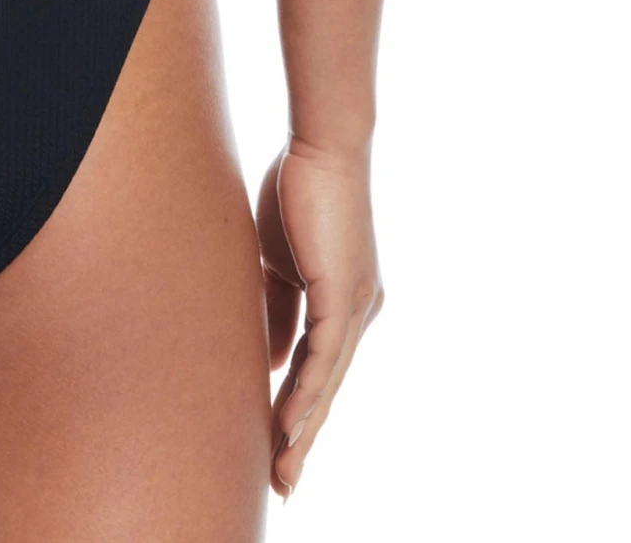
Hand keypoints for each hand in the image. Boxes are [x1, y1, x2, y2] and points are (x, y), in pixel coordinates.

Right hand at [257, 140, 383, 497]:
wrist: (321, 147)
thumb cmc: (299, 192)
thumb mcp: (281, 262)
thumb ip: (279, 311)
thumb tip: (271, 362)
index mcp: (345, 303)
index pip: (316, 368)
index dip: (296, 410)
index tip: (275, 448)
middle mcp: (359, 312)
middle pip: (328, 389)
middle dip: (303, 438)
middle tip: (284, 484)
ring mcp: (357, 306)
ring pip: (329, 382)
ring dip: (304, 429)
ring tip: (284, 469)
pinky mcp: (345, 294)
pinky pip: (325, 354)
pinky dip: (307, 390)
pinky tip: (291, 421)